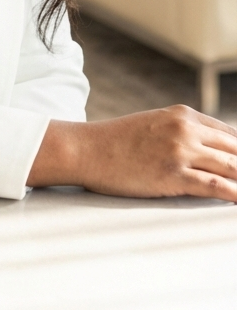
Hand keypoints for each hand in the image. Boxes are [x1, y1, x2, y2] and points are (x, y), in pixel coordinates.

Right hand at [28, 105, 236, 200]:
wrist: (87, 149)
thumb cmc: (117, 142)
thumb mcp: (155, 125)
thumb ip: (183, 133)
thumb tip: (210, 152)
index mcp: (183, 115)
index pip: (231, 135)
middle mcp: (186, 129)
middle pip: (236, 151)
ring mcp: (181, 151)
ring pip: (232, 168)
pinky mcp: (173, 175)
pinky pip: (216, 187)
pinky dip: (234, 195)